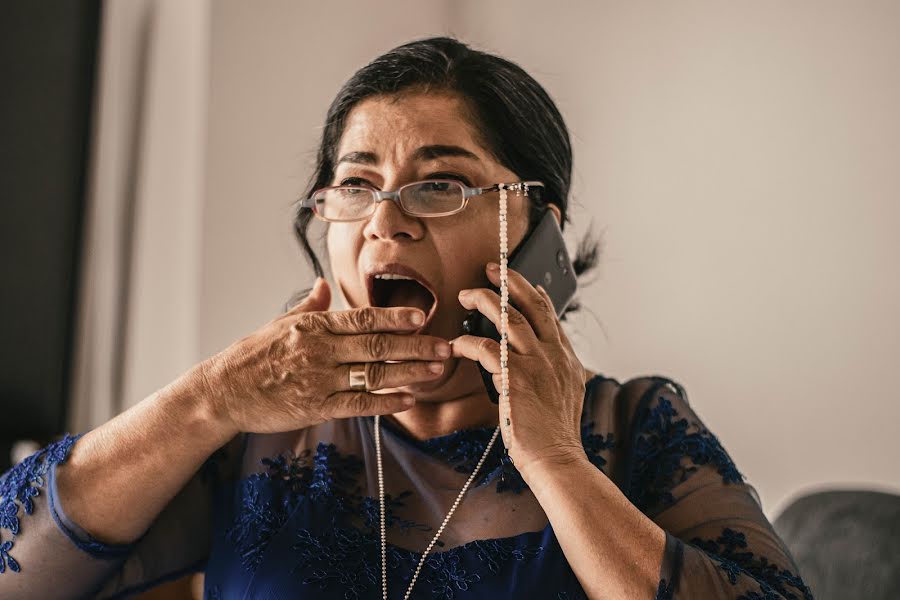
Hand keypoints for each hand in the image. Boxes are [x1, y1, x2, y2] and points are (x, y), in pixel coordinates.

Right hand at [188, 277, 450, 435]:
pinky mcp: (315, 408)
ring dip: (409, 373)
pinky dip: (385, 403)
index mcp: (313, 326)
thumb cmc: (251, 356)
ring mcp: (318, 380)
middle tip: (445, 347)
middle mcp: (319, 350)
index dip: (394, 317)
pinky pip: (357, 404)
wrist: (222, 392)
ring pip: (373, 375)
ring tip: (436, 371)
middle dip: (415, 346)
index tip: (422, 317)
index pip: (361, 318)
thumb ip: (310, 305)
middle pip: (376, 346)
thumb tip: (326, 284)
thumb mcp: (280, 323)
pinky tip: (408, 400)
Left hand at [450, 263, 586, 479]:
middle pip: (533, 306)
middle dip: (511, 281)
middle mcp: (555, 356)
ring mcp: (537, 364)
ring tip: (466, 294)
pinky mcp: (516, 378)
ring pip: (508, 318)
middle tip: (491, 268)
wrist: (557, 459)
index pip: (551, 317)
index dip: (536, 295)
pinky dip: (468, 342)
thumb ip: (557, 372)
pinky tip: (456, 344)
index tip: (526, 282)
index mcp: (568, 360)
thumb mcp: (566, 396)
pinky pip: (486, 348)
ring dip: (484, 301)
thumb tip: (546, 360)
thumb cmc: (554, 435)